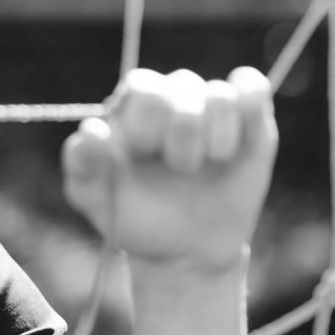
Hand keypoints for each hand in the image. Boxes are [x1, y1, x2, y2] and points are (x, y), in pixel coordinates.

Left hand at [62, 67, 276, 270]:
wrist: (187, 250)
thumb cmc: (136, 218)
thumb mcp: (97, 200)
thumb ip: (83, 166)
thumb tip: (93, 129)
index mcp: (130, 109)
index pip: (143, 87)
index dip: (148, 124)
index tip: (144, 157)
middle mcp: (171, 98)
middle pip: (182, 85)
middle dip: (183, 134)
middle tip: (179, 169)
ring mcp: (210, 106)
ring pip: (219, 94)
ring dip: (215, 139)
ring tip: (206, 166)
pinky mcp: (249, 118)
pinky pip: (251, 87)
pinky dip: (249, 111)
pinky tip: (234, 146)